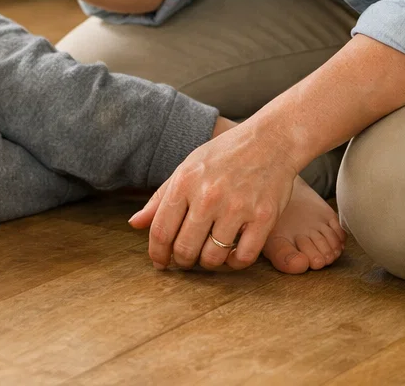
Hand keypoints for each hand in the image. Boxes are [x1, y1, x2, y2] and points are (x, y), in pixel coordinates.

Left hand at [130, 122, 296, 271]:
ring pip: (213, 258)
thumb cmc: (224, 155)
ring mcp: (237, 208)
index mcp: (185, 182)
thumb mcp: (187, 167)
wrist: (270, 140)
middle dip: (181, 261)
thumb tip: (134, 224)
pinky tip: (232, 255)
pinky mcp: (263, 218)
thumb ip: (160, 198)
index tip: (160, 262)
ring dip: (208, 264)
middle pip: (184, 249)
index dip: (157, 253)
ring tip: (208, 255)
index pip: (160, 231)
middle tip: (185, 260)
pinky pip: (244, 257)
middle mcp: (208, 196)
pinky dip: (235, 263)